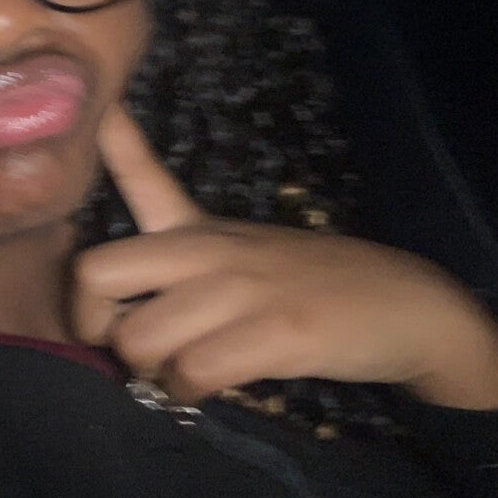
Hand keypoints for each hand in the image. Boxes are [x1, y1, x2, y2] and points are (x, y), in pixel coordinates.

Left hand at [71, 103, 497, 409]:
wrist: (404, 305)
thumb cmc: (306, 285)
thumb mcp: (235, 252)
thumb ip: (173, 262)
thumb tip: (104, 297)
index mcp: (196, 229)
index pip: (143, 174)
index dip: (114, 139)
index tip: (100, 106)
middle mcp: (209, 250)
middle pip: (95, 273)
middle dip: (93, 324)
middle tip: (126, 344)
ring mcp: (242, 288)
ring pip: (139, 338)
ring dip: (148, 371)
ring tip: (178, 373)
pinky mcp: (277, 331)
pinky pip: (193, 370)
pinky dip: (187, 391)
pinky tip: (205, 388)